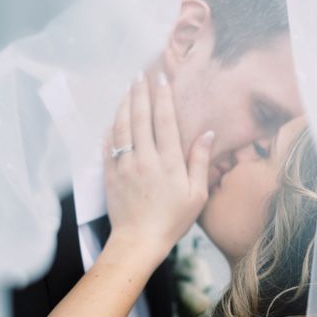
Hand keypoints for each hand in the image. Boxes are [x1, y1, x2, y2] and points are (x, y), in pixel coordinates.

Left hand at [103, 73, 214, 260]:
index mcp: (168, 163)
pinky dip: (111, 129)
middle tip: (140, 75)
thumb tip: (208, 134)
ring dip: (123, 105)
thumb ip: (200, 162)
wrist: (139, 241)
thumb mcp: (197, 195)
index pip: (165, 121)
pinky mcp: (110, 175)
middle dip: (140, 93)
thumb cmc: (172, 221)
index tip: (162, 79)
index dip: (163, 97)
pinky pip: (108, 145)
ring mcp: (124, 166)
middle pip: (140, 118)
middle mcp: (144, 160)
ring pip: (121, 127)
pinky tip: (113, 118)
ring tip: (127, 89)